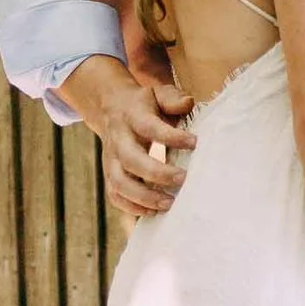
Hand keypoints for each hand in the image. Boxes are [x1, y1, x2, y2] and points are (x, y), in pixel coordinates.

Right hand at [64, 58, 195, 217]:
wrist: (112, 109)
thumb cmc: (146, 105)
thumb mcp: (159, 93)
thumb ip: (174, 98)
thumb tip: (188, 103)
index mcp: (133, 117)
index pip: (150, 128)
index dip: (171, 136)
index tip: (194, 143)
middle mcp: (118, 140)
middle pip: (131, 160)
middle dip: (156, 173)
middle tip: (183, 179)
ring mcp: (111, 159)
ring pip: (118, 182)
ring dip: (143, 197)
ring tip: (169, 204)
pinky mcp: (110, 174)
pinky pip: (114, 195)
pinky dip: (131, 207)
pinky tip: (153, 212)